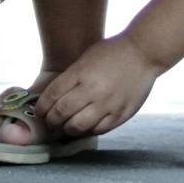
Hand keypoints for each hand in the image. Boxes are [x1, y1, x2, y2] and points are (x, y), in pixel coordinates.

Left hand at [40, 34, 160, 138]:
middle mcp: (93, 90)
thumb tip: (52, 97)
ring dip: (67, 129)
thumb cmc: (112, 52)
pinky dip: (87, 130)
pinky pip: (98, 130)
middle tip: (49, 122)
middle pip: (61, 113)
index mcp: (81, 72)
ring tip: (65, 127)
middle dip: (51, 120)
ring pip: (78, 126)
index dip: (42, 107)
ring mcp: (108, 104)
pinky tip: (85, 126)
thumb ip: (71, 77)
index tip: (39, 112)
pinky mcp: (121, 114)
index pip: (52, 95)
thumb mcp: (86, 58)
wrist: (144, 53)